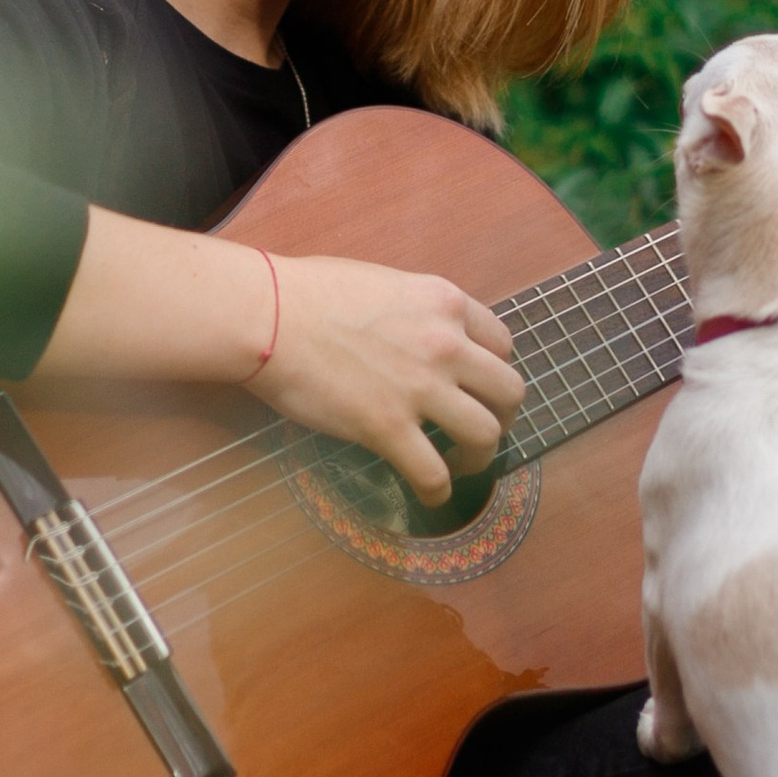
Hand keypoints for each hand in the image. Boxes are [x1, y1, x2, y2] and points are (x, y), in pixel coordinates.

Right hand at [247, 254, 522, 504]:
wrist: (268, 315)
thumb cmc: (308, 292)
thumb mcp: (383, 284)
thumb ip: (413, 311)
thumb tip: (411, 335)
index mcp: (445, 302)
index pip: (501, 342)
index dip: (494, 370)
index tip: (478, 387)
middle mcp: (446, 344)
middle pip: (509, 391)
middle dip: (503, 417)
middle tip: (480, 430)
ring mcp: (421, 388)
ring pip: (486, 434)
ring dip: (480, 456)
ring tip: (460, 464)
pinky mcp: (388, 427)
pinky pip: (433, 472)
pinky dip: (437, 490)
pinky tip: (428, 493)